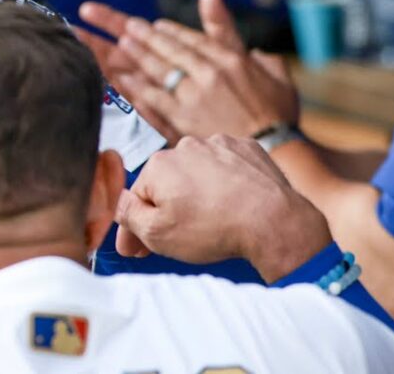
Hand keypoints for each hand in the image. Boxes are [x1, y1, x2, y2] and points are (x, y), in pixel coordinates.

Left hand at [80, 0, 299, 139]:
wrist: (277, 150)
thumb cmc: (277, 112)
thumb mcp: (271, 68)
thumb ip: (234, 34)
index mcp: (232, 60)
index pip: (194, 39)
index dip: (173, 32)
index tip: (157, 25)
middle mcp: (211, 73)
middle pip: (171, 50)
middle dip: (147, 36)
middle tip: (128, 26)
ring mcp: (195, 96)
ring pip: (160, 70)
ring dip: (138, 55)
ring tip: (122, 44)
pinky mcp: (184, 120)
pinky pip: (155, 99)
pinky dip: (138, 88)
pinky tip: (124, 78)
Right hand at [115, 135, 330, 281]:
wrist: (273, 221)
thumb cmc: (213, 229)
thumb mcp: (157, 234)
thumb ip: (128, 215)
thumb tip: (119, 203)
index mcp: (158, 165)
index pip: (136, 197)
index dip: (134, 226)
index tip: (136, 247)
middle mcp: (185, 147)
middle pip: (167, 182)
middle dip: (167, 208)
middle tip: (175, 237)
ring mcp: (218, 145)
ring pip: (197, 172)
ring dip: (196, 193)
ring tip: (211, 220)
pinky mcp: (246, 149)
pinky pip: (226, 166)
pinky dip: (225, 182)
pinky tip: (232, 202)